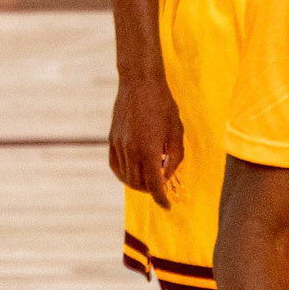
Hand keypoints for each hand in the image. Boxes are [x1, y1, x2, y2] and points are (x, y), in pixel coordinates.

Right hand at [109, 75, 184, 205]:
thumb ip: (174, 157)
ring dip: (138, 183)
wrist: (139, 83)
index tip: (167, 206)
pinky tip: (133, 171)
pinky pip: (116, 165)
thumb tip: (167, 175)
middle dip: (151, 191)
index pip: (154, 185)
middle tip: (161, 188)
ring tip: (150, 177)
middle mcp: (131, 151)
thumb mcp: (177, 131)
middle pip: (138, 184)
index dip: (161, 199)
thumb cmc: (163, 105)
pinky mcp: (112, 140)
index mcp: (149, 150)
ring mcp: (118, 145)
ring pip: (126, 177)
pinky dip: (124, 174)